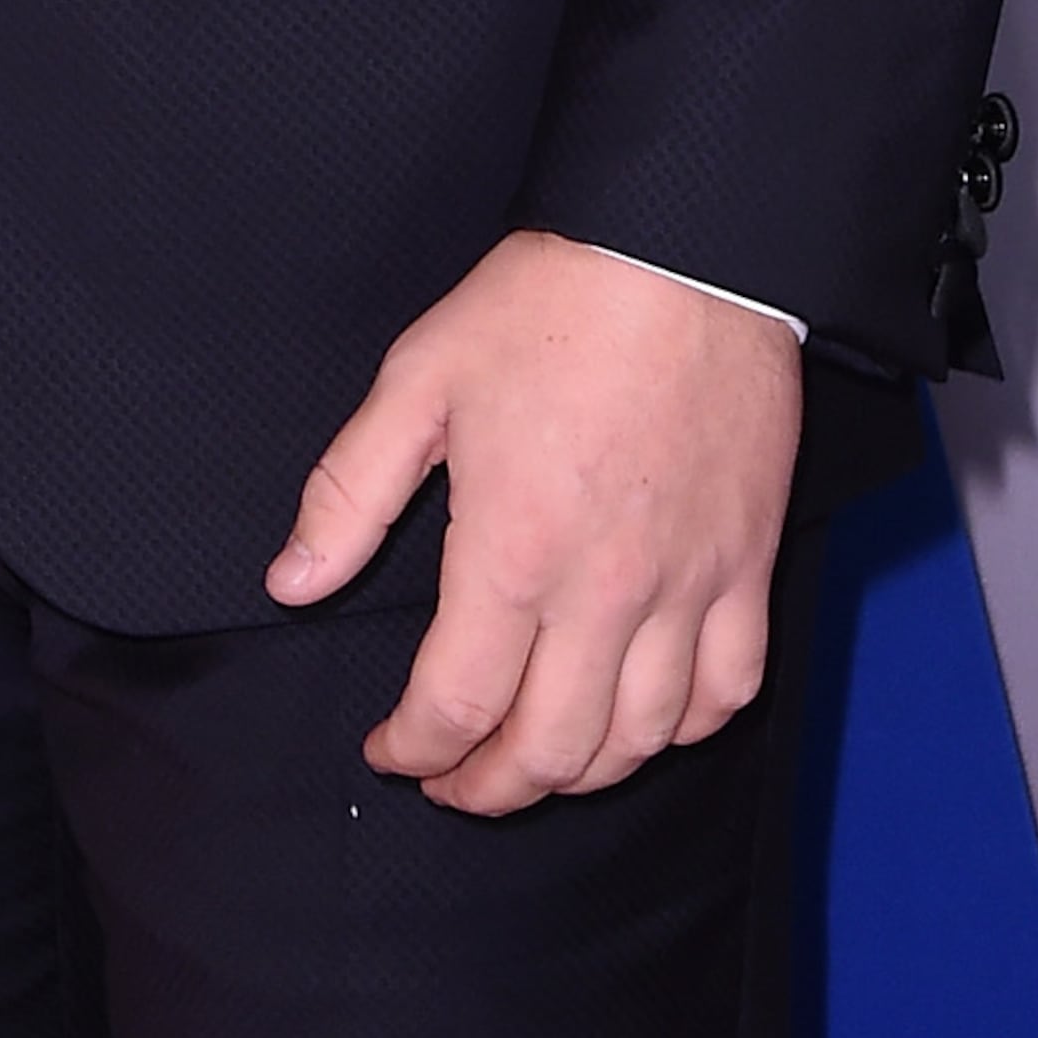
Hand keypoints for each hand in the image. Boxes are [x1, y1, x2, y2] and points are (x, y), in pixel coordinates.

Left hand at [265, 231, 799, 815]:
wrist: (683, 249)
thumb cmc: (548, 303)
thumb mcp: (418, 380)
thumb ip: (348, 493)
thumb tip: (290, 583)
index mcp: (513, 550)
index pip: (458, 705)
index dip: (414, 750)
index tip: (390, 750)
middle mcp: (605, 590)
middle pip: (550, 750)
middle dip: (487, 788)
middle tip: (451, 779)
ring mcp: (687, 585)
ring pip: (641, 740)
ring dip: (579, 774)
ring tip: (534, 759)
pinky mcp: (747, 564)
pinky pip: (729, 690)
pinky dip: (683, 730)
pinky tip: (644, 720)